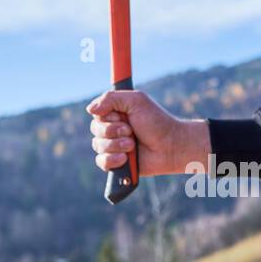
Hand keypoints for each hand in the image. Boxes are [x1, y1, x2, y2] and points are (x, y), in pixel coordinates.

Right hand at [86, 89, 209, 177]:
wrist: (170, 146)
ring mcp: (113, 146)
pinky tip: (125, 159)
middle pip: (95, 129)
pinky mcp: (116, 163)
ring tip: (132, 145)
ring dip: (116, 145)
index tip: (122, 116)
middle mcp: (111, 129)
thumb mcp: (136, 101)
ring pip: (98, 145)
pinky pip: (101, 162)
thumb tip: (90, 109)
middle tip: (131, 131)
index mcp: (115, 113)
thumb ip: (111, 98)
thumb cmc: (157, 122)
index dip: (108, 116)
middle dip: (113, 131)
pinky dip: (112, 160)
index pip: (97, 114)